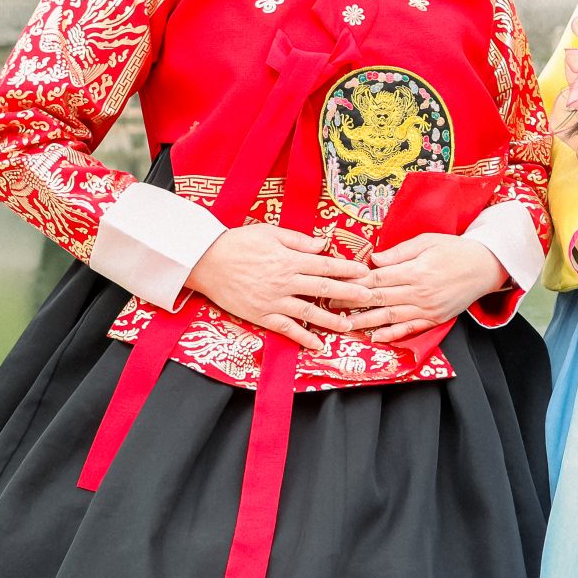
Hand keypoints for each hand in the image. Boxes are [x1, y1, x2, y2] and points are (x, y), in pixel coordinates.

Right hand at [183, 224, 373, 353]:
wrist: (207, 261)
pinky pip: (286, 329)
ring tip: (350, 325)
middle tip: (369, 298)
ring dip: (331, 319)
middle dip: (350, 294)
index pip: (326, 265)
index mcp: (289, 259)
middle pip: (324, 288)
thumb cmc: (239, 242)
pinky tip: (317, 344)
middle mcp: (285, 281)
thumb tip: (323, 245)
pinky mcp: (261, 315)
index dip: (348, 269)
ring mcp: (274, 301)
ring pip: (309, 312)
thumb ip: (298, 240)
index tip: (365, 272)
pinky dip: (303, 338)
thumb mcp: (270, 232)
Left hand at [343, 234, 508, 344]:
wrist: (485, 267)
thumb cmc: (455, 249)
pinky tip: (375, 338)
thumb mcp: (428, 241)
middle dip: (351, 303)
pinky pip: (409, 329)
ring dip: (365, 322)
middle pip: (379, 299)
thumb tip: (374, 259)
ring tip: (343, 325)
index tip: (335, 284)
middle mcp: (419, 292)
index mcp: (416, 270)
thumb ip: (400, 252)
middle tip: (328, 306)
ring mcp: (426, 309)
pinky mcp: (434, 319)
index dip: (354, 282)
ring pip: (389, 318)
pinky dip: (392, 335)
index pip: (377, 278)